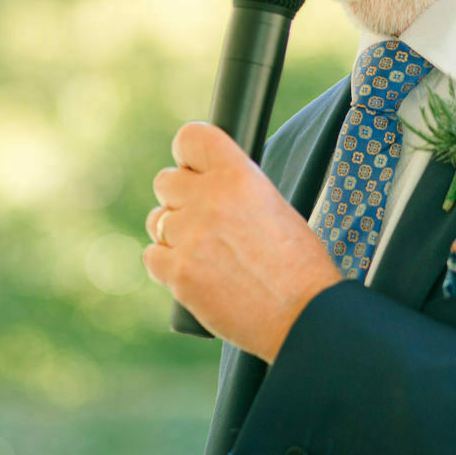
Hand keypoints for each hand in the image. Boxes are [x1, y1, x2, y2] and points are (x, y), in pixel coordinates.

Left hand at [142, 121, 342, 361]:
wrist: (303, 316)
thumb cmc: (299, 265)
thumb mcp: (275, 206)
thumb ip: (234, 190)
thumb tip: (203, 184)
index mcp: (240, 175)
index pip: (191, 139)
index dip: (187, 154)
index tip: (190, 167)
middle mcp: (210, 199)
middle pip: (165, 181)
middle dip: (179, 198)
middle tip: (203, 221)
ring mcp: (190, 237)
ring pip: (156, 221)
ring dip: (174, 234)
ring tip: (206, 254)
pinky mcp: (178, 273)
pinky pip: (152, 256)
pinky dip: (168, 266)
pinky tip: (197, 274)